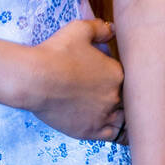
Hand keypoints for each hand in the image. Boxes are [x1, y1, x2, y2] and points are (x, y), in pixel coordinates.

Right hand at [19, 17, 126, 142]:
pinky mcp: (91, 131)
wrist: (35, 79)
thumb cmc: (57, 53)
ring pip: (125, 121)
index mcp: (117, 73)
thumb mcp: (79, 30)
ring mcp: (104, 116)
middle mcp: (115, 96)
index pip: (128, 78)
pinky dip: (118, 134)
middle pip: (128, 100)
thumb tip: (112, 29)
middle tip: (112, 95)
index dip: (119, 78)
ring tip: (120, 116)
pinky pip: (114, 136)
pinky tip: (119, 133)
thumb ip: (100, 28)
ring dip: (124, 117)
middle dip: (122, 97)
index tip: (108, 76)